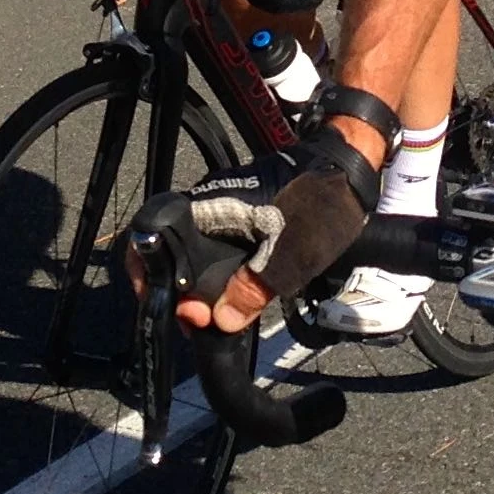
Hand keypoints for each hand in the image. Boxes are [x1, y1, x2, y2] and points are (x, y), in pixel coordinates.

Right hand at [170, 128, 379, 333]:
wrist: (347, 171)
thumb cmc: (319, 202)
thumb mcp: (290, 256)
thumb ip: (253, 290)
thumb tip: (221, 321)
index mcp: (208, 208)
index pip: (150, 234)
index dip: (146, 273)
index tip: (165, 306)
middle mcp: (207, 207)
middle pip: (171, 255)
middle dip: (181, 294)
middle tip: (200, 322)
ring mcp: (222, 211)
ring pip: (196, 256)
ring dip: (202, 287)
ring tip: (218, 315)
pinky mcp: (239, 218)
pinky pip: (217, 251)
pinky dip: (220, 275)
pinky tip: (235, 296)